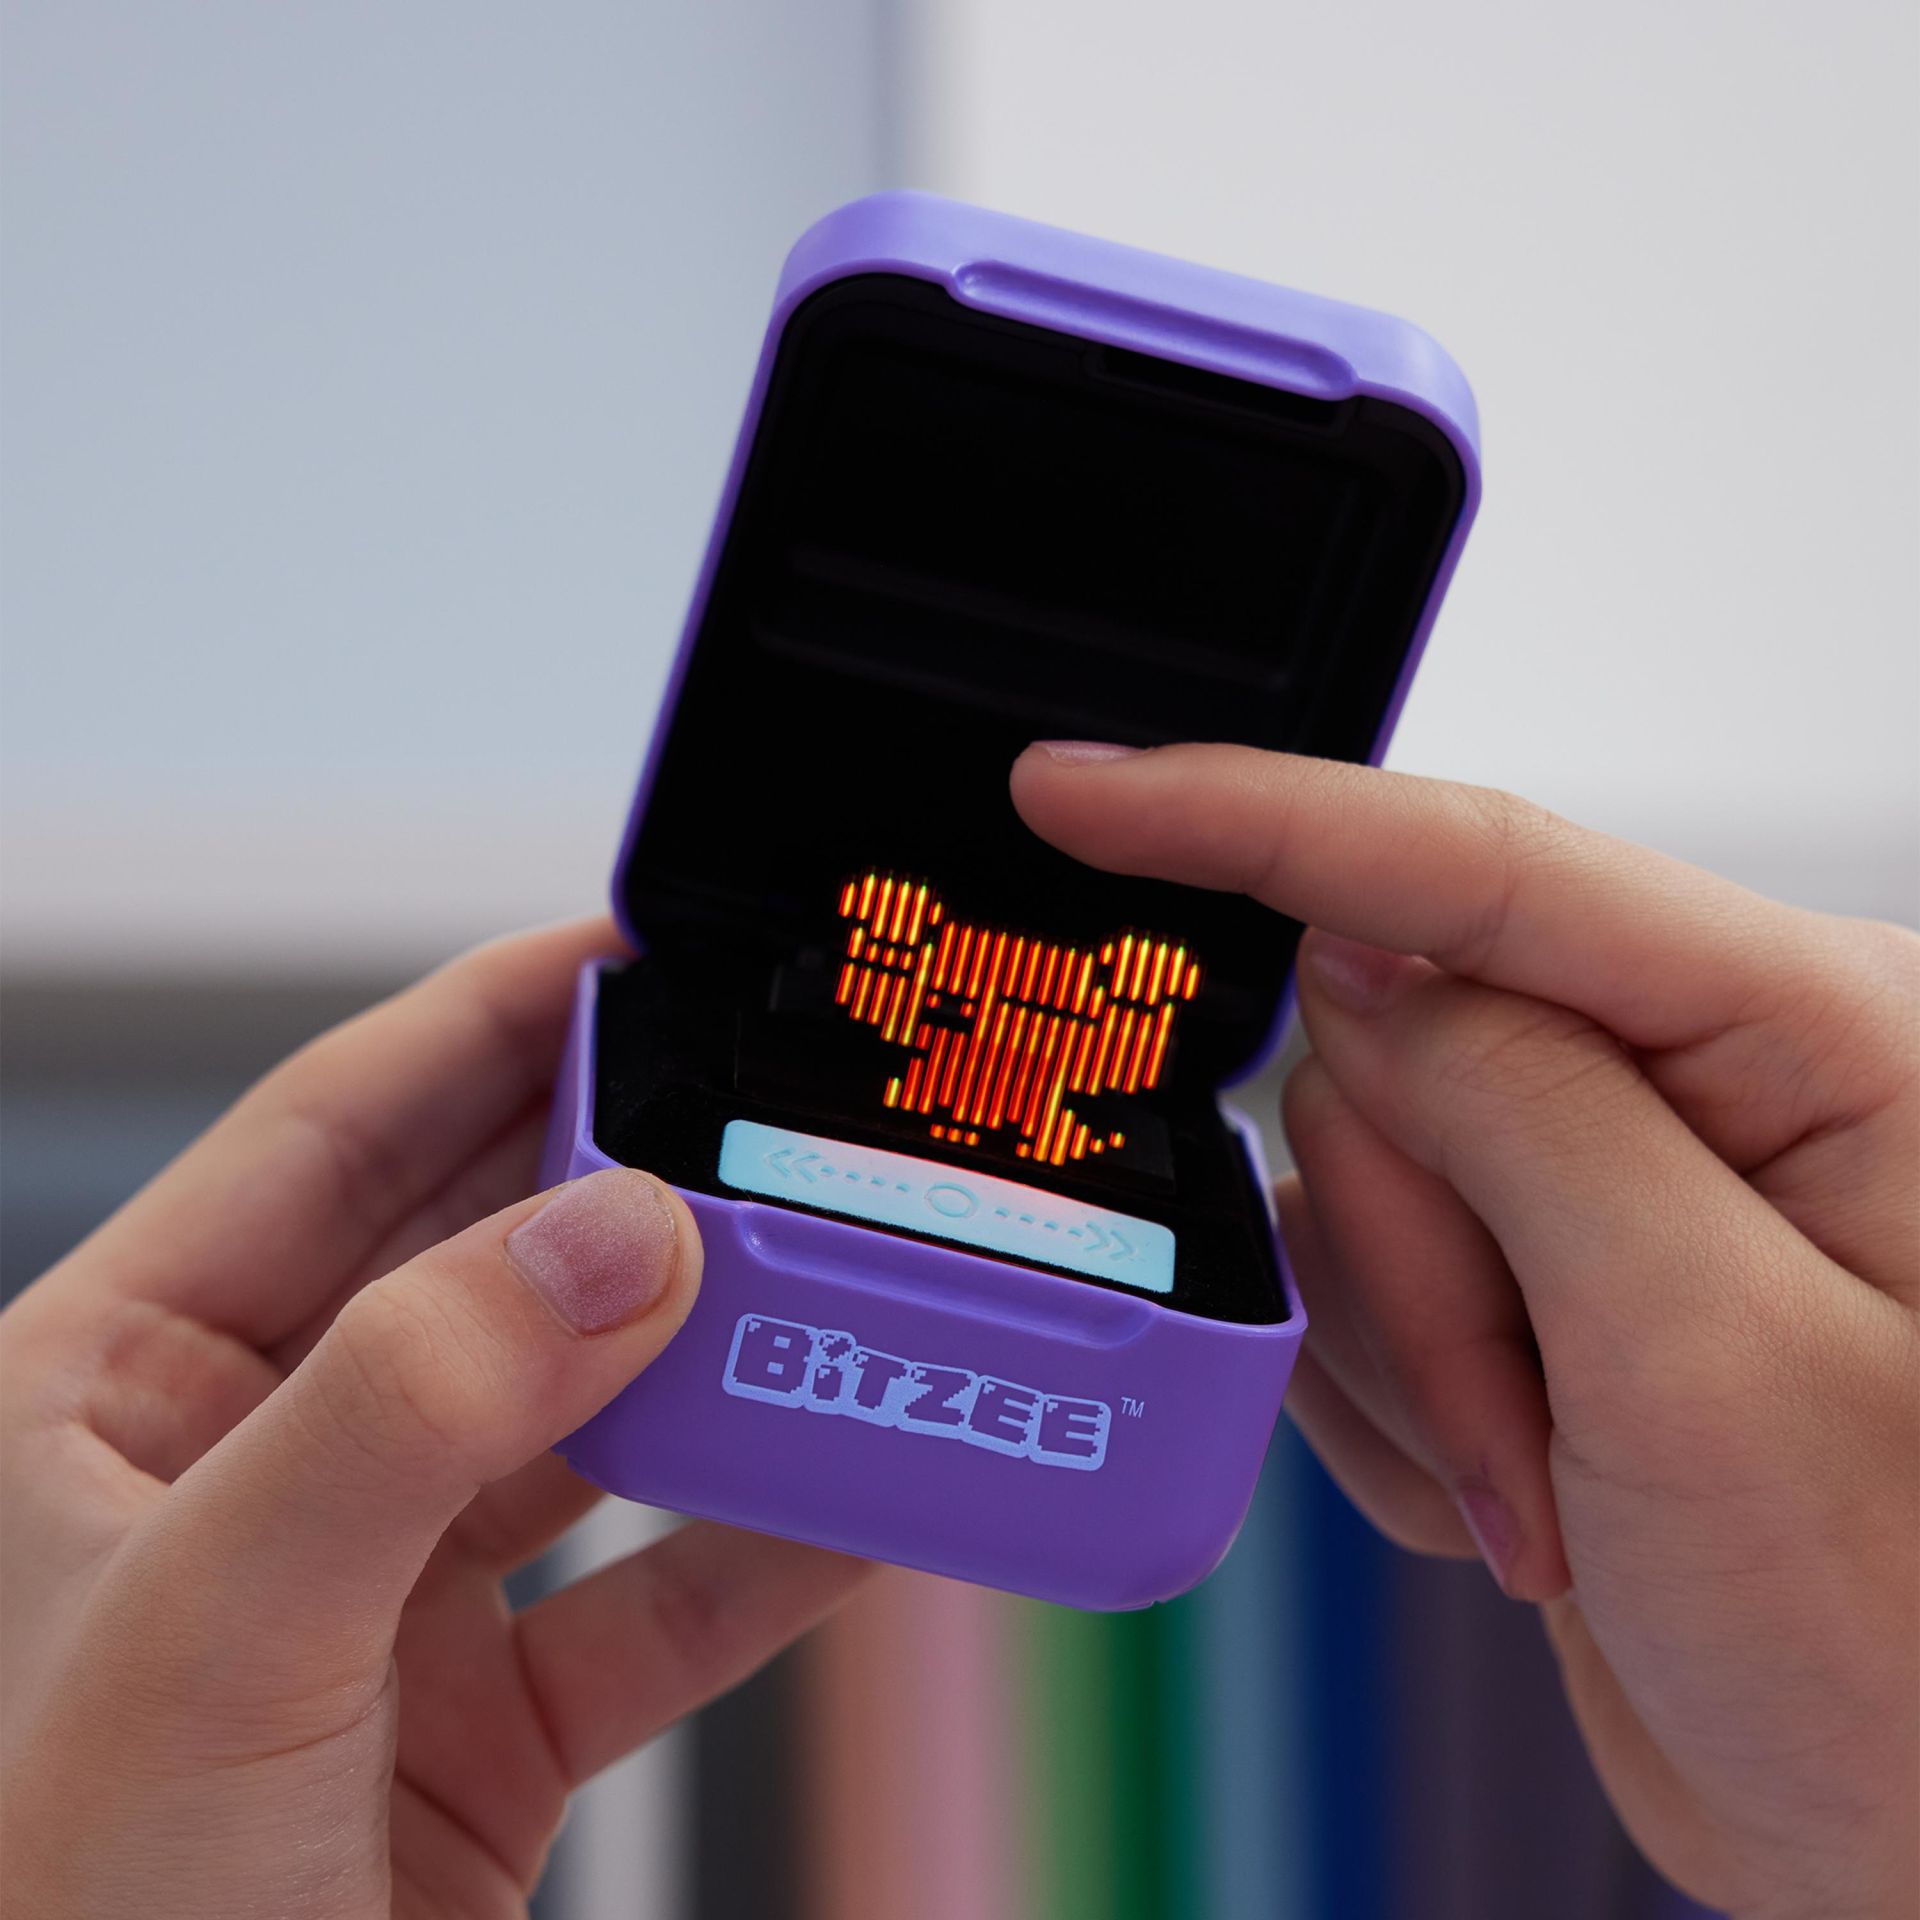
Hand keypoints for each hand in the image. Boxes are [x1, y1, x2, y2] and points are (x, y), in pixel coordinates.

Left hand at [0, 921, 866, 1919]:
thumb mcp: (216, 1639)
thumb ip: (414, 1406)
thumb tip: (623, 1231)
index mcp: (109, 1393)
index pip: (329, 1135)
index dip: (488, 1023)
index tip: (637, 953)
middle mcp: (248, 1471)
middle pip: (480, 1258)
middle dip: (634, 1184)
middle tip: (779, 1111)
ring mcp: (370, 1595)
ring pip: (584, 1420)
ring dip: (720, 1362)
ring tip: (844, 1285)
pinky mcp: (475, 1725)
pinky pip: (650, 1596)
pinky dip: (762, 1545)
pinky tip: (860, 1491)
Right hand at [1013, 742, 1918, 1919]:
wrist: (1908, 1833)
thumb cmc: (1915, 1638)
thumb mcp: (1713, 1361)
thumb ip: (1522, 1109)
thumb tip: (1354, 961)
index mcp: (1801, 1032)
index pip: (1482, 866)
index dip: (1257, 816)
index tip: (1080, 794)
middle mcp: (1693, 1079)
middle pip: (1392, 1046)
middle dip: (1424, 1262)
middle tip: (1537, 1431)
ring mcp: (1597, 1182)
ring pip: (1354, 1173)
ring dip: (1421, 1355)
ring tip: (1562, 1483)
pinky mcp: (1526, 1274)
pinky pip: (1355, 1278)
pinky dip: (1404, 1398)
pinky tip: (1536, 1484)